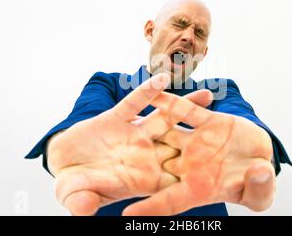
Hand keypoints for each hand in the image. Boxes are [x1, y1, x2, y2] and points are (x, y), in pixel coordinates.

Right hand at [47, 73, 212, 214]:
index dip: (197, 176)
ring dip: (185, 106)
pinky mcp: (117, 118)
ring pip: (165, 119)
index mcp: (142, 178)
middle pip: (181, 144)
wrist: (61, 163)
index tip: (224, 172)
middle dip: (204, 137)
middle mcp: (144, 155)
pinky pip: (135, 103)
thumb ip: (84, 204)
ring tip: (209, 94)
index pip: (174, 179)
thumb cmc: (73, 187)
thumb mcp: (76, 197)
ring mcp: (133, 134)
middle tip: (231, 128)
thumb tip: (84, 213)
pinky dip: (147, 92)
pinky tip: (163, 78)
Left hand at [122, 91, 274, 214]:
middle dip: (132, 163)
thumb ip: (259, 189)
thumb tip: (260, 173)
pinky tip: (153, 89)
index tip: (126, 215)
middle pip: (156, 164)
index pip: (169, 200)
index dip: (150, 208)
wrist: (263, 161)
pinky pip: (185, 111)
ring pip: (165, 132)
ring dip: (146, 125)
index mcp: (198, 189)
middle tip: (105, 162)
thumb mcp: (261, 195)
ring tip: (123, 119)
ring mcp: (196, 142)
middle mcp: (190, 165)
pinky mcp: (208, 122)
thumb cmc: (259, 185)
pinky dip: (171, 102)